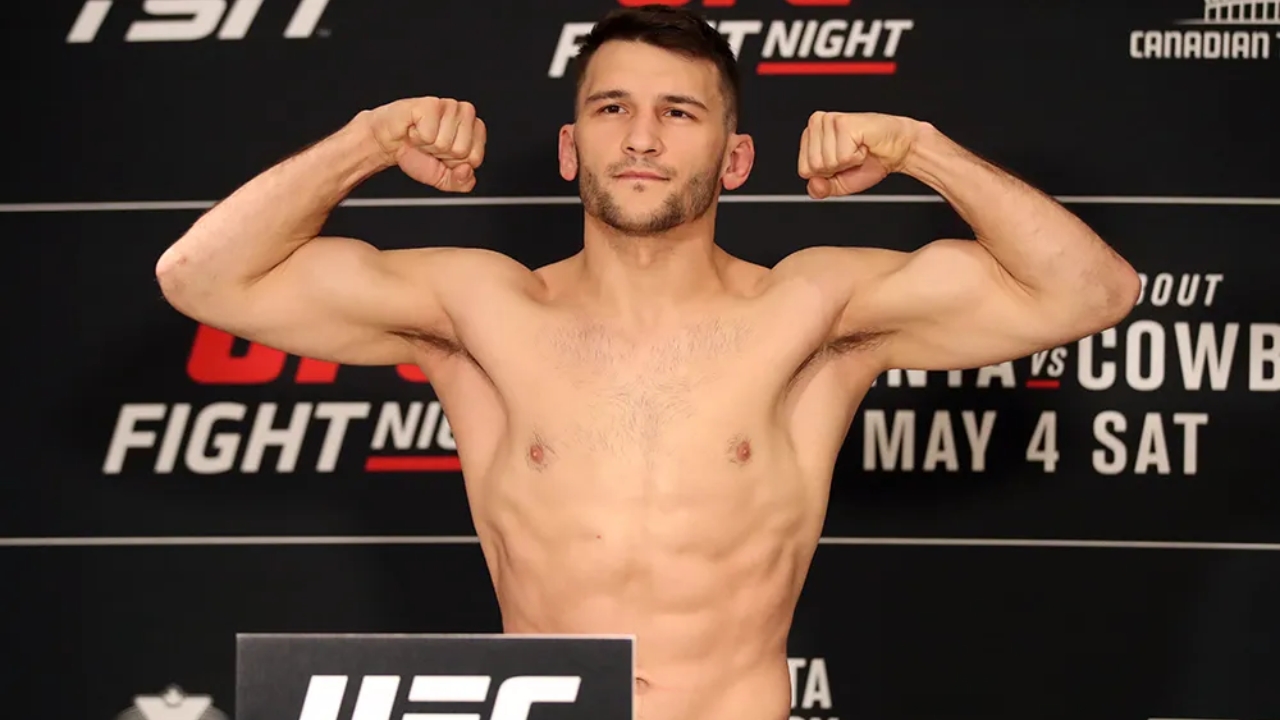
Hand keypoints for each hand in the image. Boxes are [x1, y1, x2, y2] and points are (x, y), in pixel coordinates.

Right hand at [360, 96, 486, 192]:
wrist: (388, 143)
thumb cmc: (416, 154)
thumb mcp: (443, 178)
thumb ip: (461, 183)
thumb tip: (466, 171)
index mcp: (474, 130)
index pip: (476, 158)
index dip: (455, 163)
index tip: (444, 155)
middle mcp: (464, 114)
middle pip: (462, 150)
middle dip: (442, 155)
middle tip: (431, 145)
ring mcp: (449, 106)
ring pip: (445, 143)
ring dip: (428, 145)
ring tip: (422, 137)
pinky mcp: (431, 103)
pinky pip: (429, 134)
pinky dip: (417, 137)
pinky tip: (415, 129)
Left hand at [797, 112, 919, 198]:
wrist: (897, 150)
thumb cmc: (870, 160)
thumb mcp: (839, 183)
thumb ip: (821, 189)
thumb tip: (814, 185)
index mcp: (811, 135)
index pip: (804, 170)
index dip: (826, 175)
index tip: (841, 163)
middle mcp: (818, 124)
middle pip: (814, 166)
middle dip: (837, 169)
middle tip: (851, 156)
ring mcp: (829, 121)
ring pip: (827, 161)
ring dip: (848, 162)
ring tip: (857, 149)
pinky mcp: (844, 123)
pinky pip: (842, 157)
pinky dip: (857, 157)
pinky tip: (863, 145)